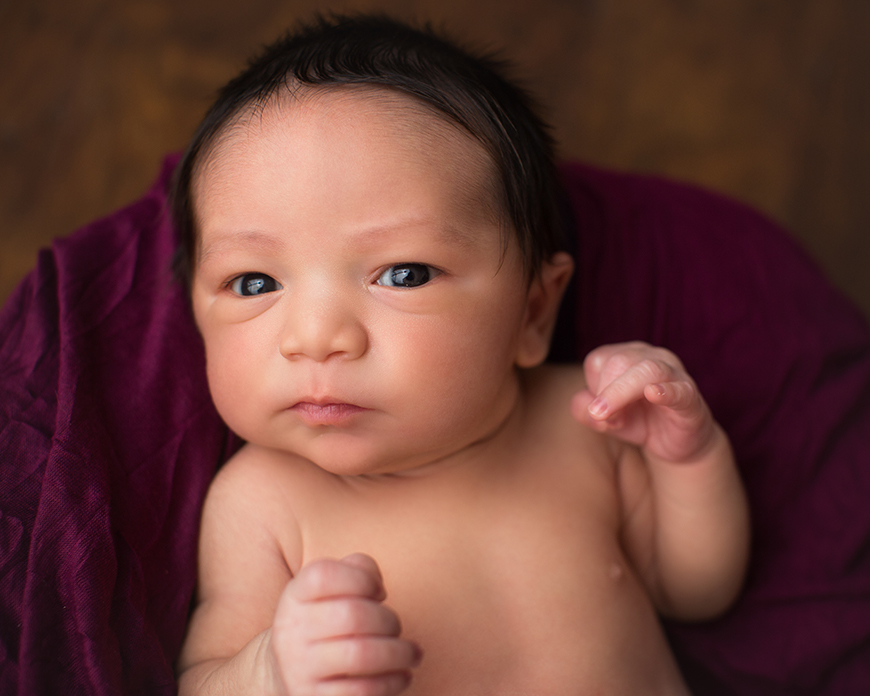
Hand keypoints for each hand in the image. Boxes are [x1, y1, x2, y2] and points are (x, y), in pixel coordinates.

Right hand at [268, 553, 420, 695]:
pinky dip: (392, 681)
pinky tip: (402, 675)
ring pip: (361, 655)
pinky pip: (363, 691)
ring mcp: (298, 668)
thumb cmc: (326, 623)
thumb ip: (358, 570)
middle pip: (352, 615)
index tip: (378, 592)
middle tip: (397, 628)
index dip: (361, 579)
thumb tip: (377, 587)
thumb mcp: (331, 591)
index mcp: (294, 596)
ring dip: (398, 653)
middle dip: (389, 620)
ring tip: (411, 654)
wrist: (288, 675)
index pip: (323, 575)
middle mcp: (290, 631)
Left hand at [571, 342, 716, 463]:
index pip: (599, 359)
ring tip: (613, 418)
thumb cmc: (640, 422)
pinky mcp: (691, 397)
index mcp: (629, 356)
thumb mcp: (607, 419)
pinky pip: (679, 389)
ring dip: (621, 392)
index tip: (602, 412)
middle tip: (611, 420)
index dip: (594, 387)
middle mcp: (653, 357)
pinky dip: (665, 391)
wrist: (678, 443)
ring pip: (647, 370)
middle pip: (619, 360)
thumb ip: (585, 411)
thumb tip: (585, 406)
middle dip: (606, 392)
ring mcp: (675, 375)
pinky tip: (653, 394)